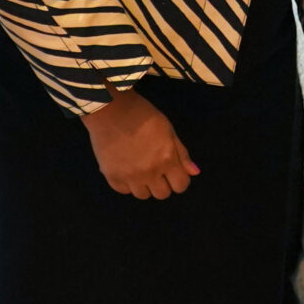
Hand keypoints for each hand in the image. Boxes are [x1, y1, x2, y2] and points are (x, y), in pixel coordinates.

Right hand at [81, 90, 197, 198]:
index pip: (181, 186)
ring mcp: (129, 176)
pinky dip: (127, 183)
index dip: (179, 180)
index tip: (173, 172)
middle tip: (156, 169)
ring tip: (139, 168)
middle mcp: (149, 172)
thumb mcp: (168, 129)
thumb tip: (194, 172)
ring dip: (144, 185)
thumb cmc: (142, 114)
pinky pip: (123, 190)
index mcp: (167, 159)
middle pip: (162, 194)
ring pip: (143, 195)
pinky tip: (126, 169)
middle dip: (163, 183)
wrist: (110, 107)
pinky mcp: (111, 176)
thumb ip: (181, 153)